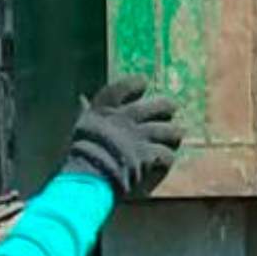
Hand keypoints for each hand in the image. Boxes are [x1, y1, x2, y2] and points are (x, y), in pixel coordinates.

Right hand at [62, 76, 183, 199]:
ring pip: (169, 130)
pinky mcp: (148, 155)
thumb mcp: (80, 126)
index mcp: (107, 108)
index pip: (125, 86)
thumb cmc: (80, 151)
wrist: (89, 173)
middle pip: (158, 106)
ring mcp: (140, 136)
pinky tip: (166, 160)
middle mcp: (127, 118)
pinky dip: (167, 158)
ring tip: (176, 136)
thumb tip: (81, 99)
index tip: (143, 82)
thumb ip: (85, 112)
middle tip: (171, 109)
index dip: (136, 83)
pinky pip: (166, 154)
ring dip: (174, 133)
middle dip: (167, 107)